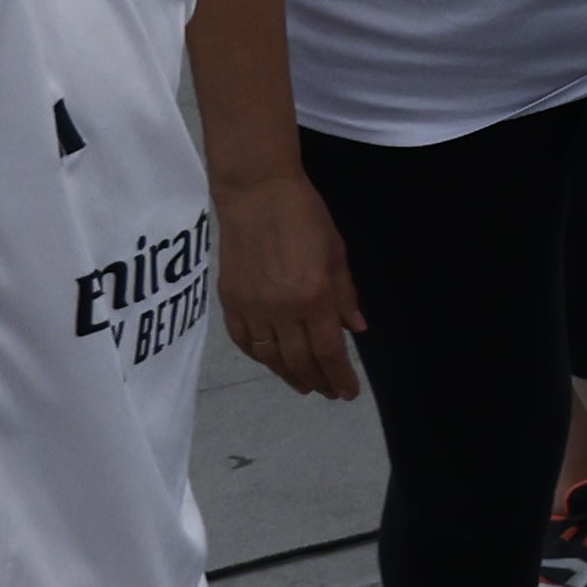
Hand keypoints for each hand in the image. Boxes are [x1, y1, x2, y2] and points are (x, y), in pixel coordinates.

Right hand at [218, 168, 366, 400]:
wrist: (257, 194)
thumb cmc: (305, 216)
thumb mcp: (336, 252)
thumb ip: (345, 295)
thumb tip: (356, 330)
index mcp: (314, 297)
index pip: (329, 351)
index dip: (339, 376)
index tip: (348, 393)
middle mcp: (282, 310)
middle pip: (300, 360)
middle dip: (318, 381)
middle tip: (329, 393)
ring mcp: (252, 309)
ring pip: (270, 357)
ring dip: (288, 375)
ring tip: (304, 384)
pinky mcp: (230, 303)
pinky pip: (245, 342)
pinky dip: (260, 357)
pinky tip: (272, 361)